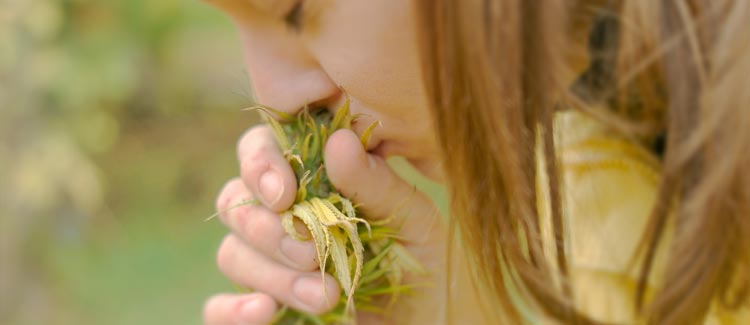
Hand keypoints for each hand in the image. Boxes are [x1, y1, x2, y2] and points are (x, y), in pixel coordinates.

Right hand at [203, 125, 447, 324]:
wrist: (428, 318)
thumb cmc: (420, 258)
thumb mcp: (412, 219)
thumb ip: (375, 183)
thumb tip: (338, 141)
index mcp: (310, 180)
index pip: (260, 151)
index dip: (260, 165)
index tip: (284, 195)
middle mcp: (279, 216)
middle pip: (236, 204)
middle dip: (269, 230)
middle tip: (313, 254)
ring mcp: (265, 263)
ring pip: (231, 253)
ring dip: (272, 275)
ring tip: (326, 296)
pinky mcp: (261, 307)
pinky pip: (218, 307)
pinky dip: (232, 309)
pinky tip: (264, 311)